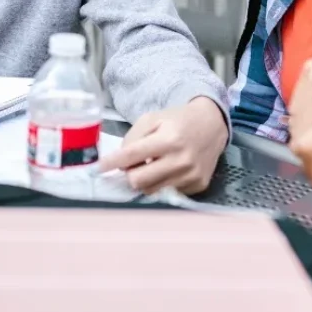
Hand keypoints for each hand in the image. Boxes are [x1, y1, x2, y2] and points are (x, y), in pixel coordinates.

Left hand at [100, 97, 227, 194]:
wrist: (212, 125)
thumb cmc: (178, 121)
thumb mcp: (153, 118)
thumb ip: (133, 138)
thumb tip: (121, 163)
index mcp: (169, 139)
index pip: (132, 155)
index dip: (112, 163)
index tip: (98, 168)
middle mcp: (181, 160)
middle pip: (139, 181)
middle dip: (130, 174)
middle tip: (132, 165)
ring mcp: (191, 175)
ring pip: (151, 191)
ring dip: (145, 180)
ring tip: (151, 166)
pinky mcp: (198, 185)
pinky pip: (168, 193)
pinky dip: (162, 184)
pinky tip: (168, 170)